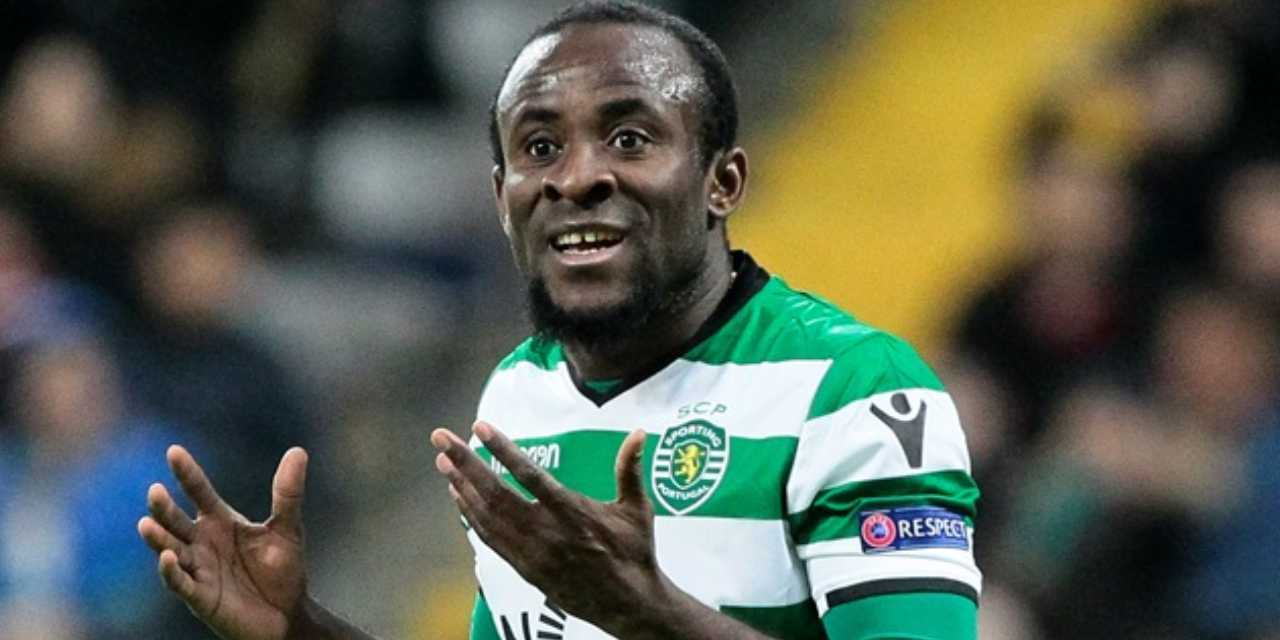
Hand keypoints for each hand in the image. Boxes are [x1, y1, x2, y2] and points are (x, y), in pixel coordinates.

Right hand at [138, 445, 308, 639]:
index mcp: (221, 521)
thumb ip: (288, 493)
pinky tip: (166, 558)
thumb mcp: (287, 528)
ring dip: (158, 539)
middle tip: (155, 490)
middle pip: (176, 520)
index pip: (199, 491)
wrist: (288, 614)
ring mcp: (198, 568)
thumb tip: (298, 451)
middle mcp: (203, 542)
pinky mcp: (200, 596)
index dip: (187, 473)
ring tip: (146, 524)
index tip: (174, 451)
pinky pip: (180, 583)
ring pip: (170, 550)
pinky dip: (171, 572)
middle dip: (164, 507)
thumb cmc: (283, 569)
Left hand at [431, 422, 669, 634]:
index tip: (479, 427)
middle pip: (496, 494)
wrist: (628, 605)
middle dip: (464, 463)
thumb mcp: (638, 510)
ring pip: (487, 517)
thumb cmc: (635, 552)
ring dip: (462, 486)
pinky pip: (490, 539)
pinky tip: (459, 495)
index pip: (530, 476)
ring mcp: (532, 554)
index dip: (502, 450)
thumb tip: (640, 432)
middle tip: (441, 438)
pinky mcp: (525, 569)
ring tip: (443, 461)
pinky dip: (471, 515)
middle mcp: (547, 534)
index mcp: (573, 514)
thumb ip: (630, 470)